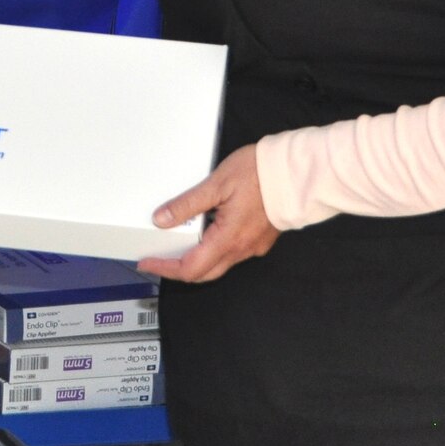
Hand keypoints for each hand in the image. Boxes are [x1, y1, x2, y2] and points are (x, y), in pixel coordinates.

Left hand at [137, 145, 278, 283]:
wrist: (297, 172)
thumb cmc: (261, 174)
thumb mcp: (216, 184)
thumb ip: (187, 204)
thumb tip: (162, 219)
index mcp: (228, 239)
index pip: (190, 269)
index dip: (165, 268)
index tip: (148, 262)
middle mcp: (241, 249)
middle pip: (203, 273)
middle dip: (177, 268)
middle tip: (158, 258)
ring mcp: (253, 247)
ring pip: (218, 264)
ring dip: (196, 259)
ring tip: (177, 242)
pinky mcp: (261, 239)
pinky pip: (232, 252)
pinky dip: (213, 249)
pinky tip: (206, 232)